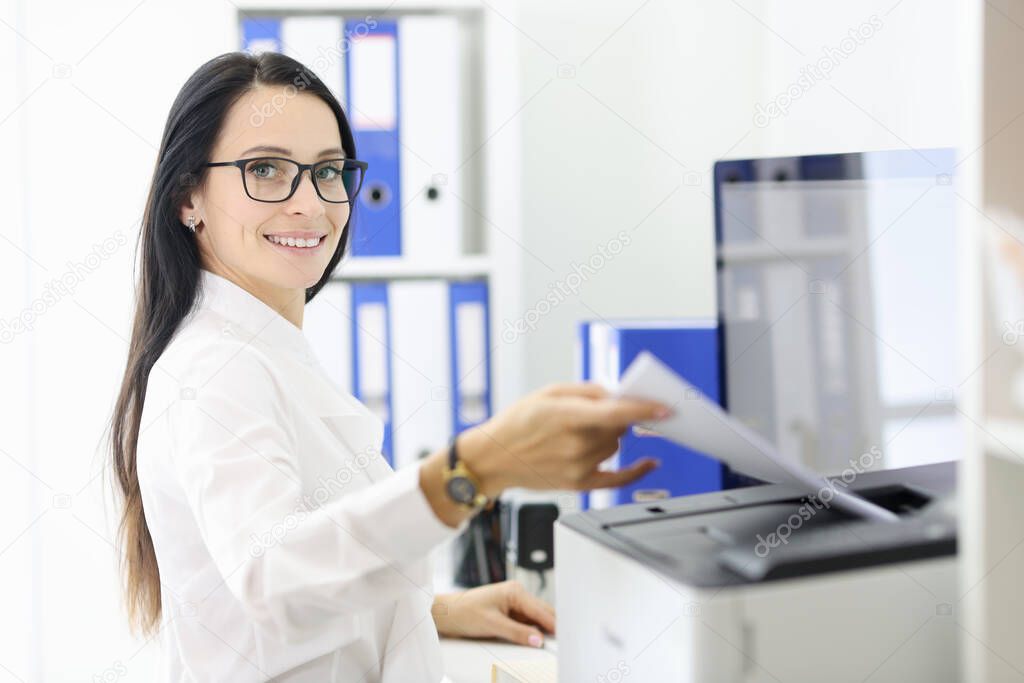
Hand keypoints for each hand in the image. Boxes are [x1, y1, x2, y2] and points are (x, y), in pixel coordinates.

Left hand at [431, 580, 554, 647]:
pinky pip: (526, 622)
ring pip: (535, 618)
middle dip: (551, 627)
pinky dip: (531, 631)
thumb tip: (537, 640)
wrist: (447, 614)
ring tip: (550, 643)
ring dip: (541, 630)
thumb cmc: (464, 612)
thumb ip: (517, 632)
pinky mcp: (509, 612)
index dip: (553, 625)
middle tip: (562, 643)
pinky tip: (535, 640)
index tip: (564, 638)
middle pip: (542, 613)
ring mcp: (513, 603)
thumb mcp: (492, 624)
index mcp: (515, 592)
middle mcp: (517, 594)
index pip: (541, 611)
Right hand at [458, 383, 670, 496]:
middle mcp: (574, 444)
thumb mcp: (548, 392)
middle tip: (598, 410)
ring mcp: (577, 467)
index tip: (667, 408)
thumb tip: (616, 394)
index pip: (615, 413)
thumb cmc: (518, 421)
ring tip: (584, 431)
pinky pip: (618, 479)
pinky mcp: (578, 484)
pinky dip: (636, 470)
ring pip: (616, 445)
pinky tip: (650, 462)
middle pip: (619, 427)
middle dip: (617, 415)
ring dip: (611, 435)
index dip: (644, 410)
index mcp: (566, 416)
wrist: (493, 457)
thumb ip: (586, 391)